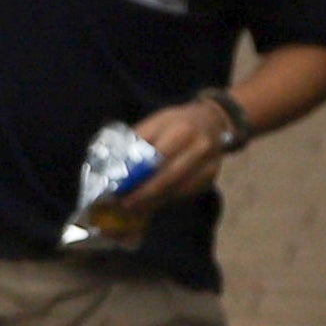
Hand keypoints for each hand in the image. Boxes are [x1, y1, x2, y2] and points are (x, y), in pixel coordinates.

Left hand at [110, 99, 226, 213]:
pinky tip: (152, 202)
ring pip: (177, 189)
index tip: (119, 187)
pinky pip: (186, 193)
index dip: (136, 175)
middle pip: (167, 178)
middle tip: (124, 203)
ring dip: (154, 201)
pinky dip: (166, 199)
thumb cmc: (176, 122)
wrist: (211, 120)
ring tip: (134, 206)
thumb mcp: (156, 122)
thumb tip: (115, 165)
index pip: (156, 158)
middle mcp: (199, 147)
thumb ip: (138, 142)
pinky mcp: (211, 177)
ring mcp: (209, 164)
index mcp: (181, 130)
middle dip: (143, 194)